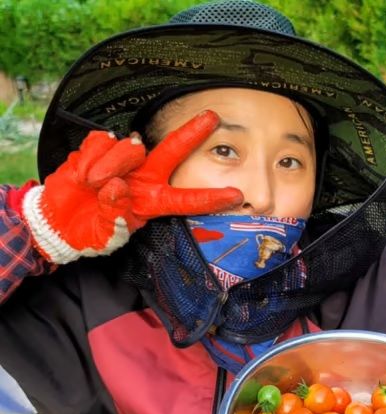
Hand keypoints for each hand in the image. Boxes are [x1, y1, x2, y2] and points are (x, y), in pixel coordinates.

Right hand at [21, 111, 242, 263]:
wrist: (59, 221)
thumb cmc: (91, 232)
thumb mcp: (107, 234)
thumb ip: (116, 214)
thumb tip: (117, 186)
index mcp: (153, 202)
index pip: (187, 199)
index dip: (211, 198)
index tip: (237, 195)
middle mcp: (145, 177)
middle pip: (172, 151)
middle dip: (192, 133)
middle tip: (212, 118)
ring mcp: (123, 160)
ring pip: (127, 149)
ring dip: (107, 167)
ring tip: (91, 186)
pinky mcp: (100, 146)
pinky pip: (100, 142)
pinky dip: (88, 159)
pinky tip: (83, 174)